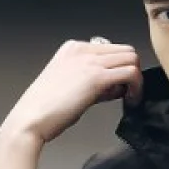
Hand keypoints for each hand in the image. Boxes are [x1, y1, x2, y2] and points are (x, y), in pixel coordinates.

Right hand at [1, 39, 143, 145]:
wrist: (30, 119)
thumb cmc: (45, 109)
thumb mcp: (71, 86)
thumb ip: (94, 82)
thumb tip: (114, 87)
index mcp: (73, 48)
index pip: (111, 49)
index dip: (118, 69)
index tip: (116, 89)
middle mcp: (82, 50)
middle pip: (125, 51)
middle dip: (131, 72)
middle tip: (127, 93)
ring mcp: (89, 61)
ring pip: (132, 59)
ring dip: (136, 80)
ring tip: (130, 98)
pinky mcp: (96, 77)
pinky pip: (130, 73)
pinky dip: (137, 87)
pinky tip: (131, 101)